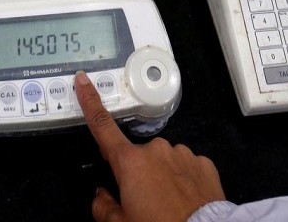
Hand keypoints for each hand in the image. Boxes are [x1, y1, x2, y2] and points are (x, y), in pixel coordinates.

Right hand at [75, 71, 225, 221]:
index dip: (90, 101)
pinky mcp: (203, 164)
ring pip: (164, 162)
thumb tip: (101, 196)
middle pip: (137, 157)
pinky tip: (186, 200)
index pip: (102, 126)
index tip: (84, 81)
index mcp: (129, 162)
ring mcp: (181, 154)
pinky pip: (187, 168)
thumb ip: (103, 207)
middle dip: (138, 174)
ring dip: (163, 178)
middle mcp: (155, 151)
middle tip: (144, 203)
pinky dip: (184, 181)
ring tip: (169, 205)